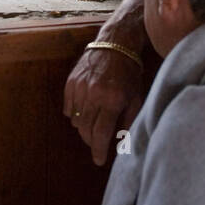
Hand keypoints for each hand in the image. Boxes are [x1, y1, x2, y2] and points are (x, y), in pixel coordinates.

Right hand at [64, 46, 144, 165]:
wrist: (115, 44)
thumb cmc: (129, 73)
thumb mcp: (136, 97)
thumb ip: (129, 122)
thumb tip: (121, 145)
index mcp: (112, 100)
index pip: (101, 134)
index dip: (99, 150)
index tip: (99, 161)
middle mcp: (94, 94)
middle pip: (86, 130)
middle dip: (91, 141)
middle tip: (97, 144)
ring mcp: (80, 88)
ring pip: (76, 121)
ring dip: (83, 127)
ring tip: (94, 123)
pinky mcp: (71, 82)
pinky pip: (68, 108)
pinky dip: (74, 114)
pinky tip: (85, 110)